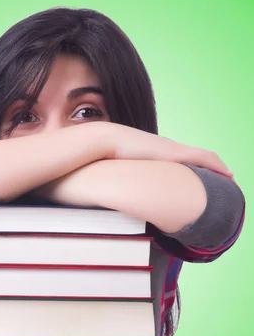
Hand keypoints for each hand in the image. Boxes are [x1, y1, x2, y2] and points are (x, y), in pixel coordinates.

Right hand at [111, 124, 232, 177]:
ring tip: (230, 179)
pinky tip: (228, 175)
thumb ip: (124, 180)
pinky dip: (217, 166)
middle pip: (199, 157)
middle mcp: (169, 149)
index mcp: (158, 153)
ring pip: (205, 157)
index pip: (184, 159)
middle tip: (224, 180)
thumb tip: (118, 194)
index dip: (198, 168)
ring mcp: (173, 149)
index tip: (206, 178)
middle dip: (213, 168)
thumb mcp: (120, 171)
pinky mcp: (176, 153)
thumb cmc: (108, 158)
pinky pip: (205, 158)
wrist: (106, 141)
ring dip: (219, 167)